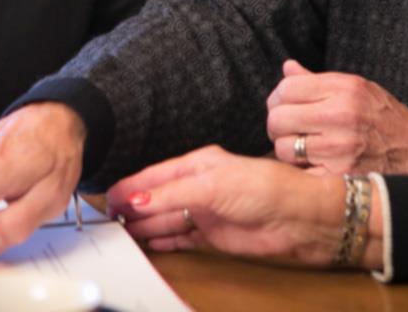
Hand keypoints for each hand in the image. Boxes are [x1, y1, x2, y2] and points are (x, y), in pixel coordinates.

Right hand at [107, 145, 349, 266]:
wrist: (298, 218)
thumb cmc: (265, 188)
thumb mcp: (212, 186)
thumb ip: (173, 194)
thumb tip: (138, 199)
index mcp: (198, 165)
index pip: (156, 176)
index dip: (132, 187)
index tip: (110, 198)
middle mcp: (200, 186)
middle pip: (157, 198)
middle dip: (134, 207)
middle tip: (109, 220)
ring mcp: (206, 211)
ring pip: (166, 219)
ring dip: (145, 226)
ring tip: (121, 234)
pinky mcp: (213, 234)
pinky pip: (180, 237)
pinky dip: (162, 241)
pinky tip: (147, 243)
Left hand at [266, 60, 407, 174]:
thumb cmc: (383, 117)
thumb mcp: (357, 88)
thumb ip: (318, 81)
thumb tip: (287, 69)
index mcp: (344, 88)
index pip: (286, 88)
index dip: (278, 98)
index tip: (284, 105)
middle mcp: (341, 115)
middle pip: (278, 119)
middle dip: (278, 125)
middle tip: (290, 129)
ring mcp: (339, 147)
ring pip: (283, 148)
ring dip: (288, 150)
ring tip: (303, 148)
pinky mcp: (340, 175)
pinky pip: (299, 173)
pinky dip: (301, 171)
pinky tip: (313, 165)